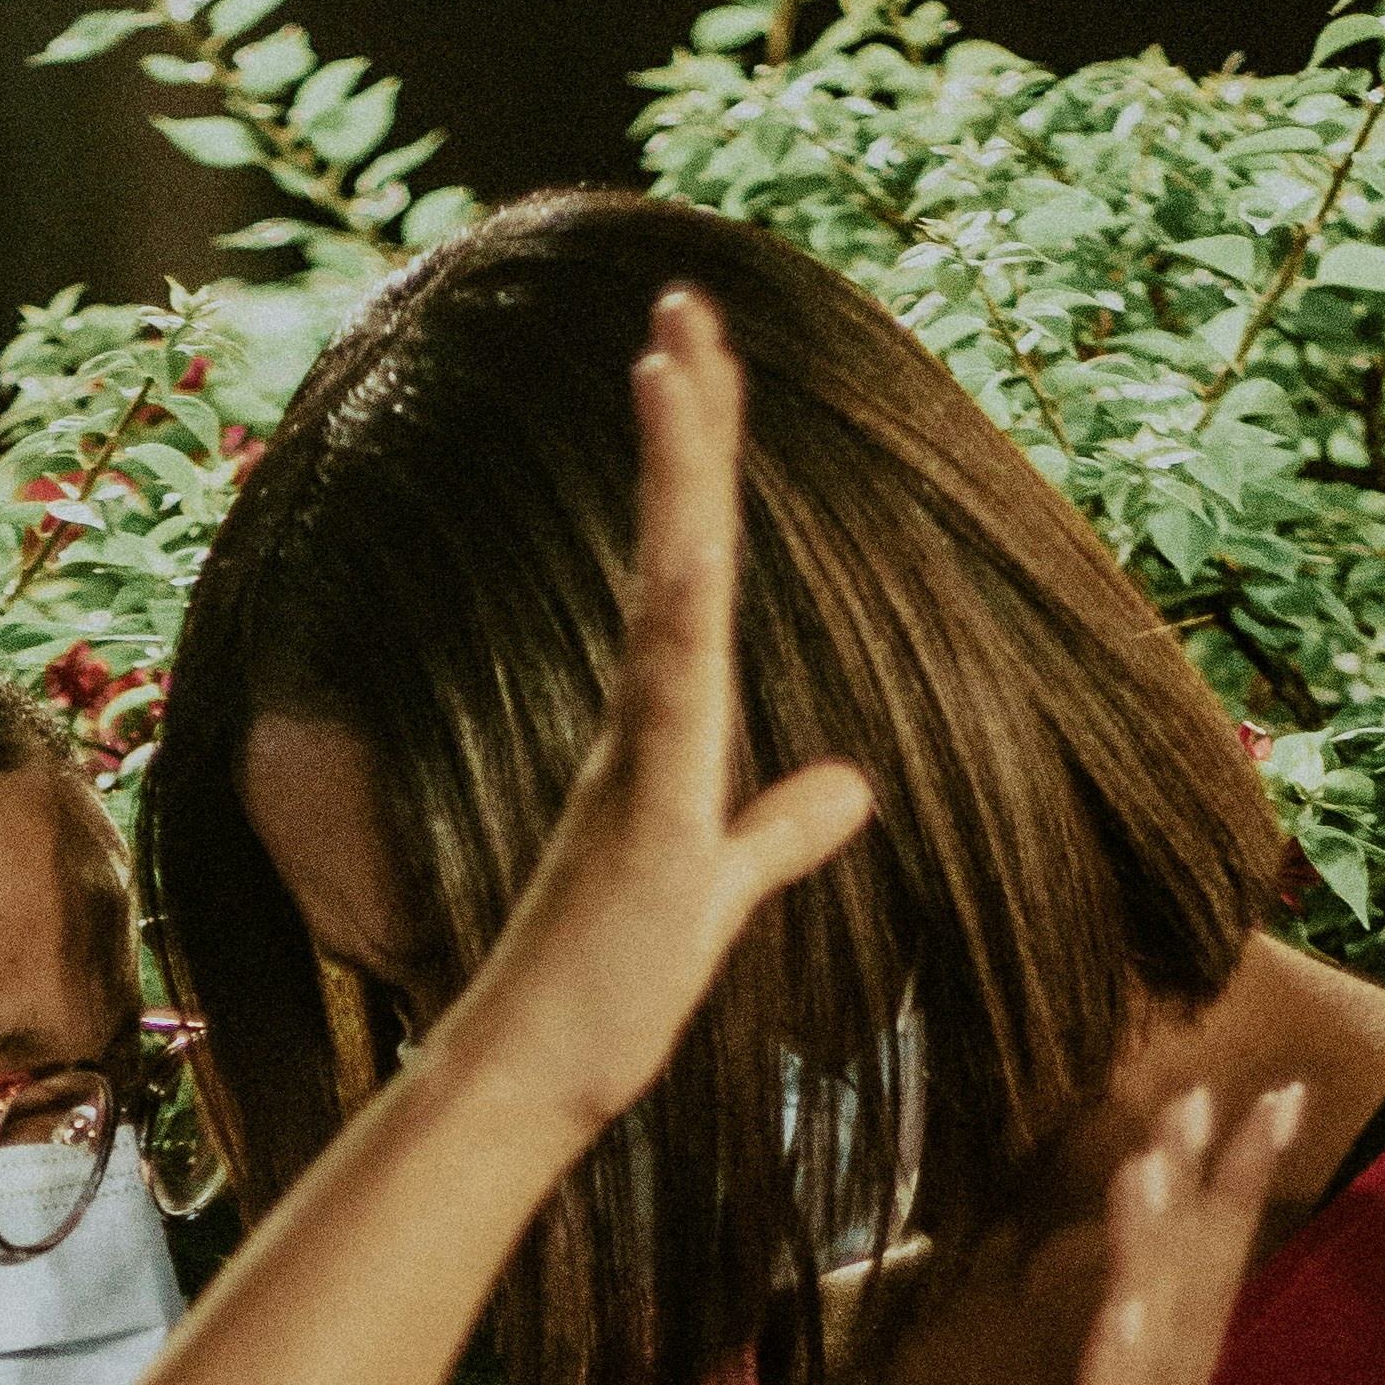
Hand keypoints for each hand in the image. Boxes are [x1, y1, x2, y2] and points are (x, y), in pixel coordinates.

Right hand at [440, 290, 871, 1153]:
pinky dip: (680, 602)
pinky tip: (694, 531)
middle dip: (685, 420)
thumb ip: (781, 832)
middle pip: (679, 541)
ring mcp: (638, 756)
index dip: (700, 465)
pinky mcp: (644, 811)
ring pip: (672, 584)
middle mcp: (644, 719)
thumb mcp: (721, 894)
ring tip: (676, 356)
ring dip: (677, 472)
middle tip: (685, 301)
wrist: (533, 1082)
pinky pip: (669, 688)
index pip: (694, 567)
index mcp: (665, 728)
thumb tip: (851, 784)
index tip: (699, 359)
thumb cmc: (603, 999)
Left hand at [956, 1082, 1302, 1384]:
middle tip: (1232, 1089)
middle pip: (1190, 1309)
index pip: (1192, 1302)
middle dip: (1210, 1197)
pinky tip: (1125, 1312)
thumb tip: (1119, 1358)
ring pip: (1147, 1359)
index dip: (1215, 1205)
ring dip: (1158, 1256)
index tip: (1238, 1106)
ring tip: (1165, 1156)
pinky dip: (1116, 1380)